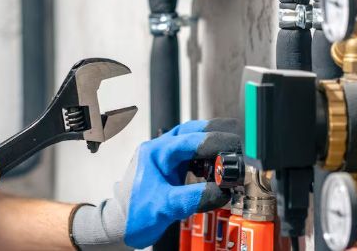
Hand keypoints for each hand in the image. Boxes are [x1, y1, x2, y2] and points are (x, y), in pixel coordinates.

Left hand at [71, 119, 241, 249]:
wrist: (120, 225)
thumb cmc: (134, 214)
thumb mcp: (164, 206)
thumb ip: (191, 197)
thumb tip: (220, 191)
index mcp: (155, 153)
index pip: (188, 140)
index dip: (212, 141)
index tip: (233, 146)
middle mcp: (160, 150)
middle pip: (191, 131)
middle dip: (215, 133)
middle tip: (236, 142)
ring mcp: (166, 158)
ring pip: (192, 140)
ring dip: (212, 144)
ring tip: (231, 153)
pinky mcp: (171, 169)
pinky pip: (192, 156)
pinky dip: (207, 158)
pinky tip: (217, 167)